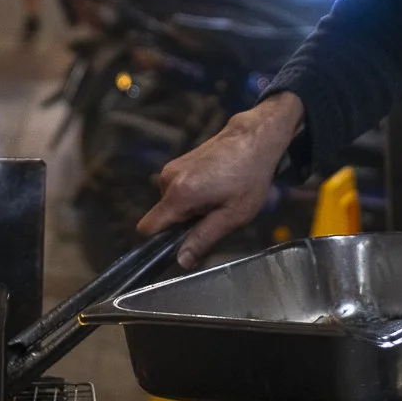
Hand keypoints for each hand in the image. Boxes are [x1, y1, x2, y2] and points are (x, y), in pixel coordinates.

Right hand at [138, 92, 302, 266]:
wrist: (254, 139)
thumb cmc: (249, 177)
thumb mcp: (233, 216)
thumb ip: (203, 239)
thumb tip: (182, 261)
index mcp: (179, 194)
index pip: (147, 228)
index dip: (159, 242)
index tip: (180, 244)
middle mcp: (168, 179)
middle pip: (162, 217)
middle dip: (182, 224)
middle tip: (213, 216)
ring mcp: (172, 168)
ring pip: (170, 204)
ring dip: (188, 209)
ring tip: (217, 199)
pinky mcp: (177, 162)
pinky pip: (176, 190)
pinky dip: (190, 196)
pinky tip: (214, 188)